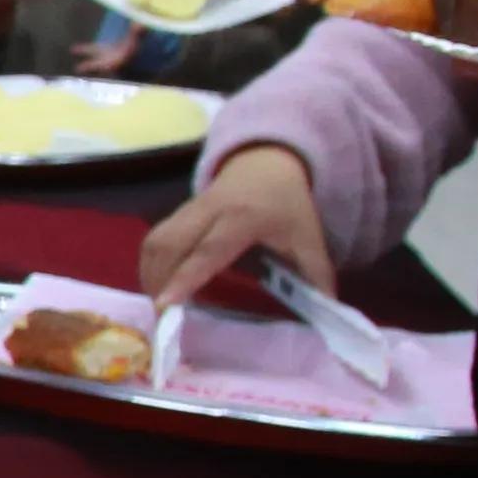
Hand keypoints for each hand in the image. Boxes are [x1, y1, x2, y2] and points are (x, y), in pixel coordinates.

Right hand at [144, 142, 331, 315]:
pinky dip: (150, 262)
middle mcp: (209, 210)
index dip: (185, 278)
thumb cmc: (288, 204)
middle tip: (160, 315)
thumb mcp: (309, 238)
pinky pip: (155, 237)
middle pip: (170, 244)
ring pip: (155, 240)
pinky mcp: (178, 211)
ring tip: (157, 302)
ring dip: (149, 273)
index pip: (208, 251)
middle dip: (158, 280)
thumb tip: (328, 313)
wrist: (269, 161)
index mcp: (243, 218)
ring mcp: (190, 208)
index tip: (166, 304)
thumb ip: (316, 275)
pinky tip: (157, 282)